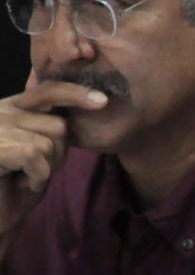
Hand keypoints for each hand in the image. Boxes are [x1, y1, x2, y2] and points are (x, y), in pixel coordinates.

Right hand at [0, 80, 105, 240]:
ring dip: (46, 168)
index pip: (48, 90)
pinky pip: (34, 154)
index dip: (76, 94)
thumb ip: (53, 127)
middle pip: (59, 125)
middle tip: (35, 170)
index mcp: (11, 107)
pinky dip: (36, 175)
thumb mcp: (41, 150)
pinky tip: (19, 182)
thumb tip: (94, 103)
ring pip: (49, 143)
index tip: (102, 101)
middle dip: (59, 154)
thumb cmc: (18, 183)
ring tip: (23, 176)